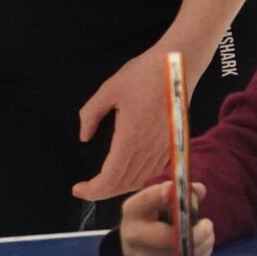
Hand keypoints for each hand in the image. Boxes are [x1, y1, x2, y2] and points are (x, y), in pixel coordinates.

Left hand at [74, 45, 183, 201]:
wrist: (178, 63)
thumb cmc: (143, 73)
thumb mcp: (108, 89)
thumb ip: (90, 115)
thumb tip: (84, 137)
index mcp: (130, 137)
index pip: (110, 178)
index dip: (92, 190)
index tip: (78, 188)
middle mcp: (149, 148)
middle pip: (124, 184)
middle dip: (102, 192)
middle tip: (86, 188)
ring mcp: (163, 147)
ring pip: (140, 181)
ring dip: (120, 187)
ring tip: (103, 182)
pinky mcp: (172, 143)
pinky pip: (154, 171)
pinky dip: (138, 178)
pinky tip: (127, 172)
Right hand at [114, 180, 212, 255]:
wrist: (133, 246)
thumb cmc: (152, 216)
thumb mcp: (159, 199)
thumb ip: (179, 192)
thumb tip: (200, 190)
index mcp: (133, 211)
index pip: (147, 200)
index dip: (162, 194)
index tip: (175, 189)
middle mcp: (134, 237)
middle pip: (170, 239)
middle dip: (196, 233)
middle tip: (208, 224)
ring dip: (202, 244)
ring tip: (208, 234)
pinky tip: (203, 245)